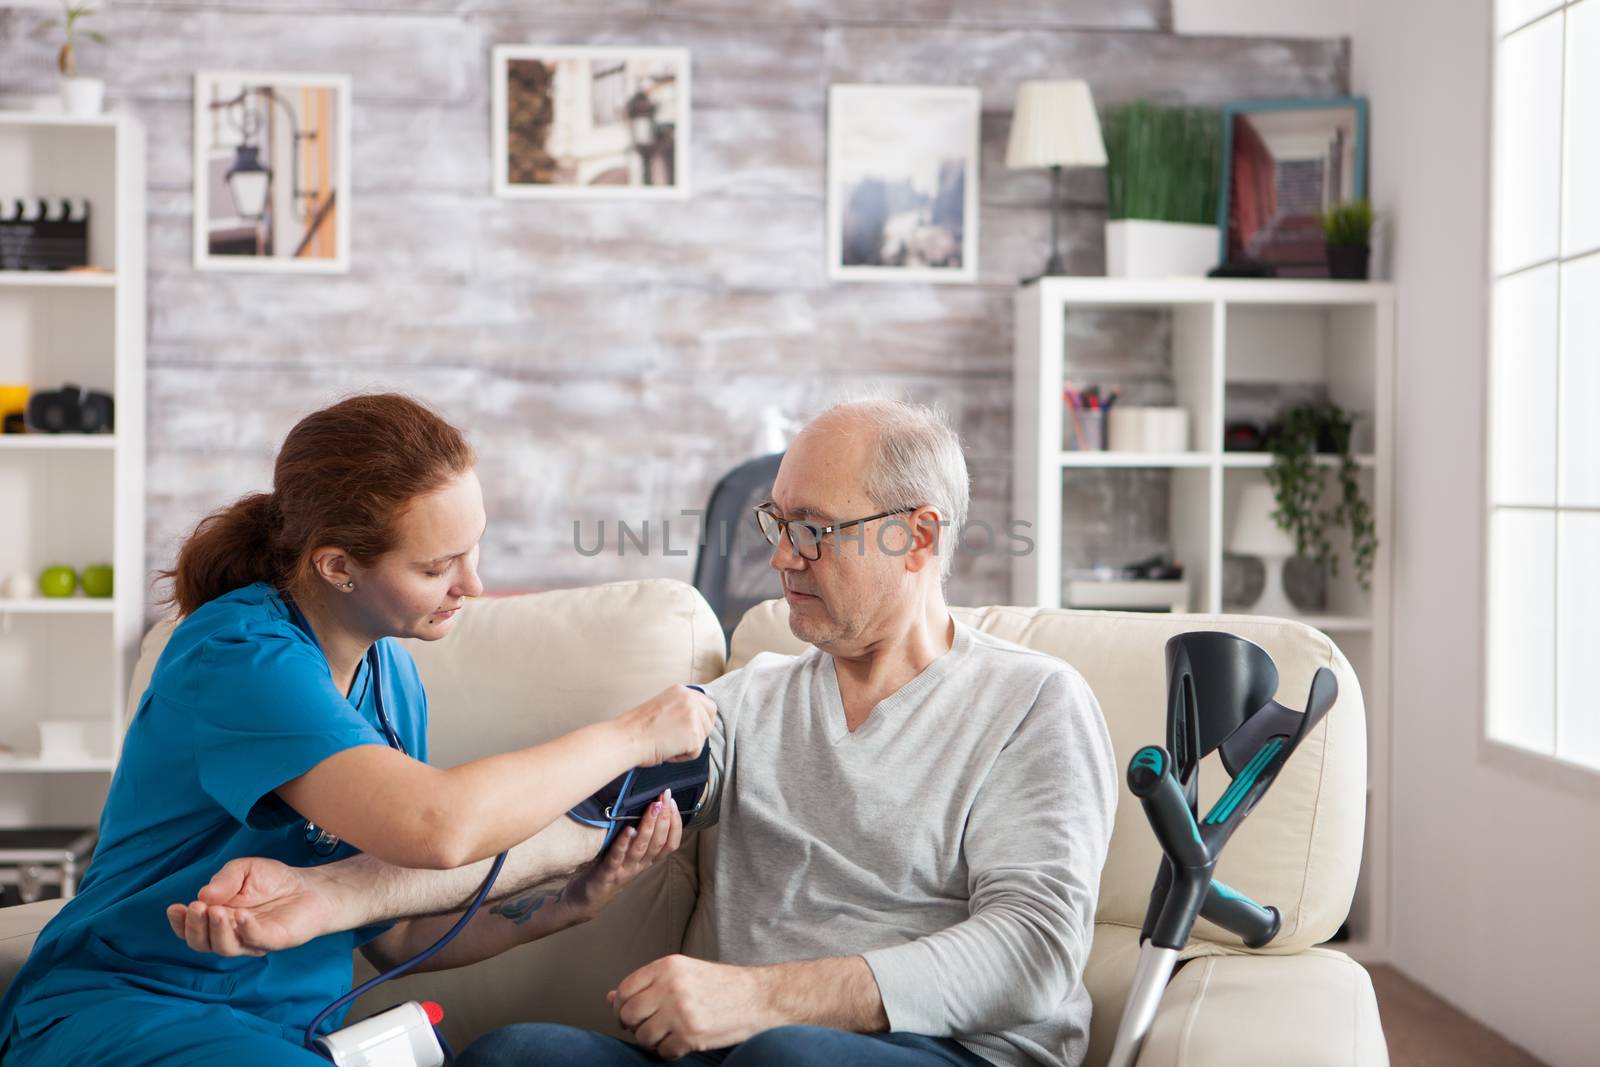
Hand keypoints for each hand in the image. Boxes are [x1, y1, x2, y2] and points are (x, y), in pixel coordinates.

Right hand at [165, 856, 341, 956]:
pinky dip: (245, 929)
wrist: (310, 886)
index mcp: (217, 918)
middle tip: (198, 908)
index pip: (191, 929)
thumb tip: (203, 895)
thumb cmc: (273, 880)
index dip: (180, 922)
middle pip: (202, 943)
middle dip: (195, 927)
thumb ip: (224, 880)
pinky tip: (241, 915)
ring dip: (217, 930)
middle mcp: (229, 934)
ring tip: (218, 911)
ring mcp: (250, 941)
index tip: (175, 908)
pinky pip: (254, 940)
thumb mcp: (244, 870)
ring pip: (225, 948)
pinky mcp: (272, 941)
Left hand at [565, 790, 683, 921]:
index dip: (675, 824)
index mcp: (647, 861)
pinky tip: (628, 829)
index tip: (672, 802)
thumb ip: (640, 839)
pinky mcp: (607, 873)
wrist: (586, 901)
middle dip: (664, 818)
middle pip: (658, 842)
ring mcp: (624, 870)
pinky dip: (623, 843)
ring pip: (641, 848)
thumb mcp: (629, 855)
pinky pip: (617, 857)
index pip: (670, 844)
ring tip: (653, 807)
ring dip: (649, 826)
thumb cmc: (609, 871)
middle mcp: (639, 866)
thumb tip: (649, 808)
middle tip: (665, 797)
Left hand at [608, 955, 776, 1058]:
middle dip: (633, 1025)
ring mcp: (680, 1012)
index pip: (625, 989)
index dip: (622, 1005)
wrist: (757, 998)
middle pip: (629, 1014)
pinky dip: (669, 1051)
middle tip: (646, 1026)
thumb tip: (611, 998)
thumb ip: (648, 984)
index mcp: (668, 966)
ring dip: (651, 1040)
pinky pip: (663, 1052)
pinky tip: (681, 1041)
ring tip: (667, 1034)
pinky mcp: (691, 1035)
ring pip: (643, 1036)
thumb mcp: (683, 973)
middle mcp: (671, 987)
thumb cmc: (721, 985)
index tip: (630, 1013)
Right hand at [622, 685, 715, 766]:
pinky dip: (682, 756)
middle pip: (709, 720)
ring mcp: (693, 716)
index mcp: (680, 690)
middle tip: (676, 739)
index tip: (688, 729)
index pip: (706, 705)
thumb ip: (680, 708)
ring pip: (702, 737)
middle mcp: (690, 699)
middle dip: (697, 733)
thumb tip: (692, 721)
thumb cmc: (636, 728)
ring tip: (667, 743)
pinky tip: (667, 750)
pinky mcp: (694, 734)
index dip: (700, 720)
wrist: (628, 738)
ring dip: (687, 745)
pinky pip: (696, 752)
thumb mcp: (662, 706)